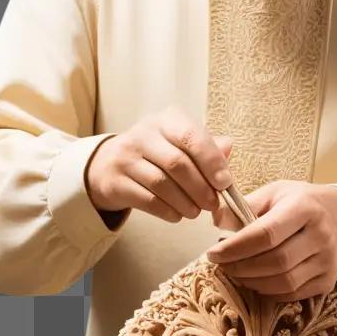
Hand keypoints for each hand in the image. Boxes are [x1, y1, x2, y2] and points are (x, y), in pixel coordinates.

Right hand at [85, 105, 233, 223]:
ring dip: (185, 202)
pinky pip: (147, 200)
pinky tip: (177, 215)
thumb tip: (228, 147)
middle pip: (177, 163)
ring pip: (161, 183)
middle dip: (200, 188)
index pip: (191, 136)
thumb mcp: (179, 142)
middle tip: (212, 204)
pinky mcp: (115, 182)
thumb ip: (206, 146)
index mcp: (165, 121)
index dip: (211, 161)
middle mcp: (143, 135)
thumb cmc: (156, 153)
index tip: (225, 183)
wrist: (107, 165)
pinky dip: (167, 211)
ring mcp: (125, 158)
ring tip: (196, 212)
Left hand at [205, 179, 336, 301]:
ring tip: (236, 272)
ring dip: (252, 282)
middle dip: (241, 267)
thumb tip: (216, 221)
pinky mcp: (328, 281)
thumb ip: (245, 205)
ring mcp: (327, 261)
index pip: (266, 234)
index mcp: (304, 208)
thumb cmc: (300, 202)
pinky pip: (292, 294)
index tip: (213, 253)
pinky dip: (268, 291)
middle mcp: (320, 235)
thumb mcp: (275, 193)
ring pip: (284, 282)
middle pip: (275, 261)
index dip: (236, 247)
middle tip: (221, 265)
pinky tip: (255, 280)